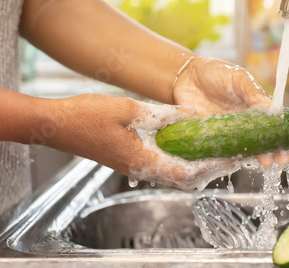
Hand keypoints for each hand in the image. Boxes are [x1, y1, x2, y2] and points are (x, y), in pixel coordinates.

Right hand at [45, 94, 236, 190]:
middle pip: (185, 180)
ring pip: (175, 176)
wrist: (57, 125)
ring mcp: (135, 167)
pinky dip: (182, 162)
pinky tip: (189, 147)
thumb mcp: (128, 108)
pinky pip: (164, 168)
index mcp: (141, 160)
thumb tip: (189, 115)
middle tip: (229, 156)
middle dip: (210, 170)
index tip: (231, 158)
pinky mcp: (130, 161)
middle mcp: (141, 169)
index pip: (187, 172)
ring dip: (197, 168)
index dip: (212, 167)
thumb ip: (161, 115)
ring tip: (216, 153)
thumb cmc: (86, 116)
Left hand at [172, 56, 288, 165]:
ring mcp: (230, 132)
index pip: (279, 122)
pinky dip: (234, 157)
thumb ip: (253, 92)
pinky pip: (225, 152)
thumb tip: (272, 109)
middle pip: (266, 141)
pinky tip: (240, 160)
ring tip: (266, 161)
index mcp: (256, 106)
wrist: (184, 76)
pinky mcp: (213, 138)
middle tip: (283, 158)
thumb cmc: (214, 73)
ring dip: (259, 156)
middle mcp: (246, 122)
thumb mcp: (238, 78)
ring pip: (248, 149)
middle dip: (278, 150)